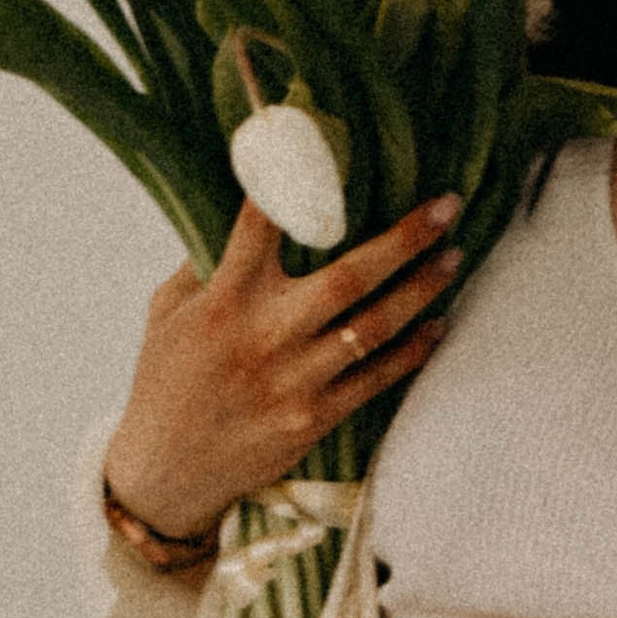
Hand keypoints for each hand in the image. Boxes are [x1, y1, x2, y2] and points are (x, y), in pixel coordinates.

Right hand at [104, 190, 464, 538]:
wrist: (165, 475)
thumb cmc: (162, 383)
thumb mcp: (164, 315)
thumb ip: (204, 267)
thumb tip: (250, 216)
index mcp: (224, 299)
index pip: (262, 226)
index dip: (293, 182)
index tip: (326, 142)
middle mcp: (265, 336)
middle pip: (350, 277)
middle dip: (405, 238)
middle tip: (446, 206)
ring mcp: (295, 381)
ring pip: (375, 328)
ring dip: (422, 290)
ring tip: (454, 257)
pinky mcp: (314, 418)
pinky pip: (377, 379)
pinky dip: (412, 351)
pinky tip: (438, 325)